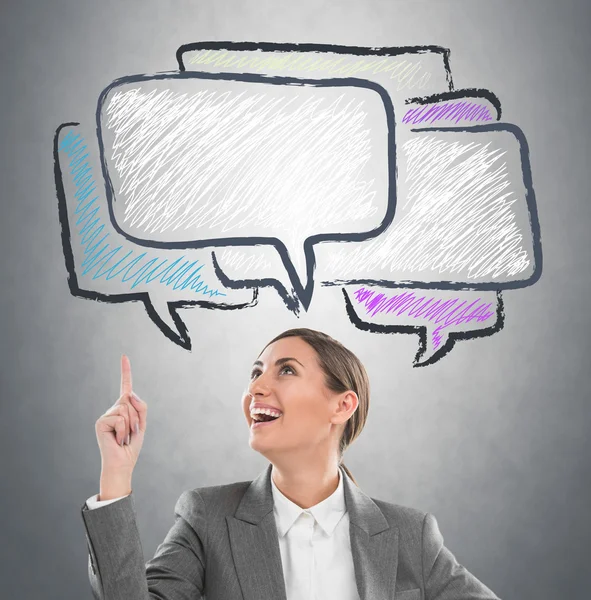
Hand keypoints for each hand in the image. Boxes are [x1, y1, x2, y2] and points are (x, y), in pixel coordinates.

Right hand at [95, 355, 146, 482]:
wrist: (122, 462)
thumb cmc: (131, 445)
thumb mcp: (142, 423)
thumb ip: (140, 406)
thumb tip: (129, 393)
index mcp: (125, 407)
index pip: (125, 386)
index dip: (125, 371)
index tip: (124, 356)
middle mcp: (114, 408)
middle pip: (131, 401)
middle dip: (137, 417)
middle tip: (131, 432)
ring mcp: (106, 415)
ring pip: (126, 409)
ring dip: (130, 425)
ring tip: (124, 436)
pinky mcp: (100, 422)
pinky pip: (120, 418)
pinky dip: (123, 430)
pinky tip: (117, 439)